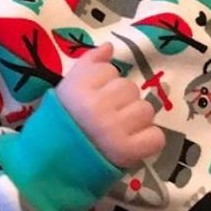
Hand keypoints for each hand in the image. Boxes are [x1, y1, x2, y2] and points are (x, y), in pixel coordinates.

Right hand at [55, 44, 164, 167]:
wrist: (54, 164)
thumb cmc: (62, 122)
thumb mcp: (68, 87)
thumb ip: (88, 63)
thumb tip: (110, 46)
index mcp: (79, 88)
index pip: (109, 70)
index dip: (104, 82)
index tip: (93, 97)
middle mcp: (97, 106)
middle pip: (129, 88)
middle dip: (121, 99)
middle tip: (107, 115)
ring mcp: (115, 130)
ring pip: (145, 109)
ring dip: (136, 119)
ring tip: (120, 129)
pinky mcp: (129, 152)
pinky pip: (156, 136)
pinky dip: (148, 139)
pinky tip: (132, 142)